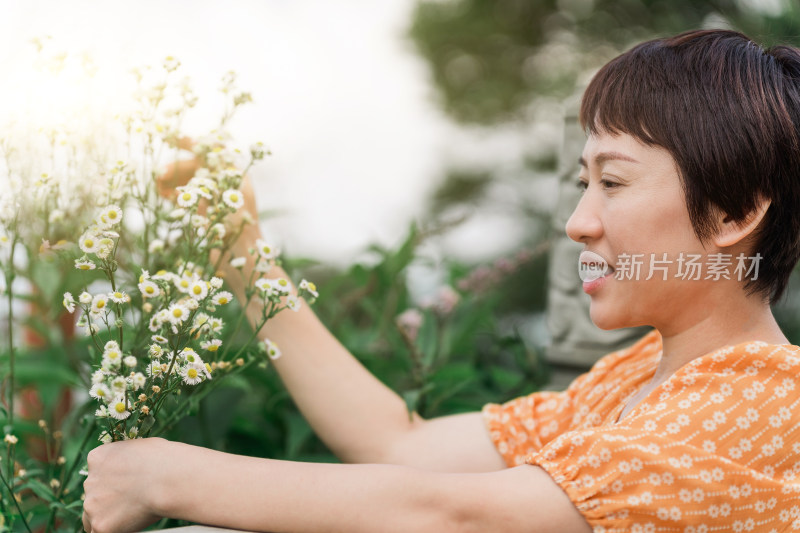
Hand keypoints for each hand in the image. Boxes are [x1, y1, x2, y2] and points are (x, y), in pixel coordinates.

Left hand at [82, 438, 173, 532]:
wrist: (168, 479)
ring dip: (110, 516)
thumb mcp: (139, 448)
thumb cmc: (164, 460)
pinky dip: (115, 529)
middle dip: (110, 500)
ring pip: (94, 517)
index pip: (98, 475)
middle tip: (133, 500)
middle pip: (94, 496)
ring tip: (136, 510)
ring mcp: (92, 505)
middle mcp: (89, 481)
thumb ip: (126, 460)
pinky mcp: (100, 526)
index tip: (129, 486)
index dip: (113, 483)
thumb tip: (131, 466)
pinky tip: (132, 521)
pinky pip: (100, 532)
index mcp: (97, 458)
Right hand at [156, 138, 261, 255]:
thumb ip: (209, 178)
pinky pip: (185, 197)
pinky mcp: (204, 212)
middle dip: (176, 168)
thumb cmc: (239, 225)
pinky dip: (174, 194)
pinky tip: (163, 196)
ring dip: (172, 180)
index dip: (189, 142)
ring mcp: (213, 197)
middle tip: (159, 176)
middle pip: (195, 166)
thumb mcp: (225, 195)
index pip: (210, 150)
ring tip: (158, 188)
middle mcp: (223, 183)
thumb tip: (188, 162)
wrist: (241, 256)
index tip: (167, 137)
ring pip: (187, 181)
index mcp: (234, 174)